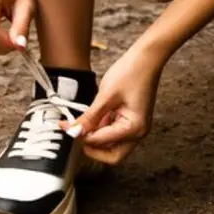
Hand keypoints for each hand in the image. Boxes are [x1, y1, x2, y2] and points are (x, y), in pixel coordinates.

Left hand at [63, 46, 165, 165]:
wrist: (146, 58)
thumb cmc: (131, 72)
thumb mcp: (105, 96)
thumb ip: (89, 117)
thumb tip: (74, 131)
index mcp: (134, 128)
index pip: (101, 143)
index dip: (82, 136)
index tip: (67, 127)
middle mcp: (138, 133)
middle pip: (111, 155)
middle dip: (92, 147)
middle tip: (77, 132)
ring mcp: (136, 128)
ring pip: (112, 146)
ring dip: (96, 137)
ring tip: (83, 121)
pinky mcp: (131, 121)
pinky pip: (114, 133)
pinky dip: (101, 128)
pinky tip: (93, 116)